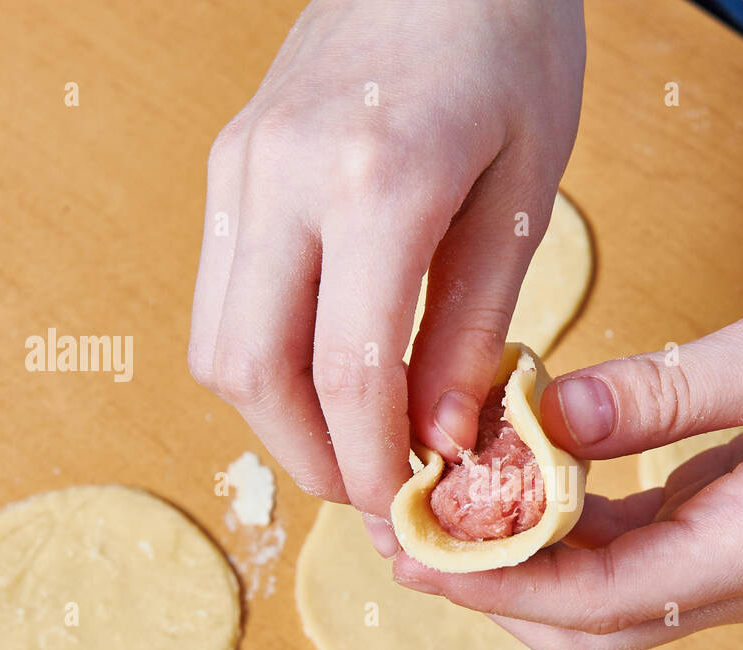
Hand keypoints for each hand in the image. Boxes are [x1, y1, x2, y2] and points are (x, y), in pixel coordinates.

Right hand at [187, 0, 584, 551]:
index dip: (373, 463)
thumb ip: (475, 326)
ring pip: (219, 344)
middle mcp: (279, 176)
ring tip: (355, 441)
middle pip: (252, 372)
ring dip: (278, 416)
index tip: (409, 505)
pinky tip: (327, 372)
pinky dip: (267, 358)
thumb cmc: (512, 52)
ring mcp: (239, 166)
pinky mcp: (228, 163)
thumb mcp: (523, 197)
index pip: (345, 373)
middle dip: (311, 456)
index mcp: (373, 183)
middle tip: (375, 488)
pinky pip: (222, 295)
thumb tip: (441, 438)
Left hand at [392, 241, 742, 649]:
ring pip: (603, 603)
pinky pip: (634, 560)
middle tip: (403, 530)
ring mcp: (742, 567)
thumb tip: (544, 416)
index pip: (592, 597)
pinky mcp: (740, 537)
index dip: (490, 578)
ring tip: (444, 509)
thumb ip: (664, 394)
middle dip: (487, 589)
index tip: (408, 540)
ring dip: (521, 566)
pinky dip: (569, 534)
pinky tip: (528, 484)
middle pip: (584, 627)